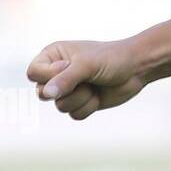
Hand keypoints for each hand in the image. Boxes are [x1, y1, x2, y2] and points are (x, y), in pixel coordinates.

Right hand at [25, 39, 146, 120]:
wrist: (137, 69)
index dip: (49, 75)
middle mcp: (57, 73)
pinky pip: (74, 114)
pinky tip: (99, 96)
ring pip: (59, 106)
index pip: (33, 73)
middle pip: (42, 93)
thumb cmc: (112, 58)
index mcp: (53, 56)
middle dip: (67, 90)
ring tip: (94, 85)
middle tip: (85, 79)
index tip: (68, 67)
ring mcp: (69, 89)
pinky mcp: (80, 102)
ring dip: (81, 98)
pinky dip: (89, 106)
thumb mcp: (87, 65)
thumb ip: (65, 79)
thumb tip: (47, 94)